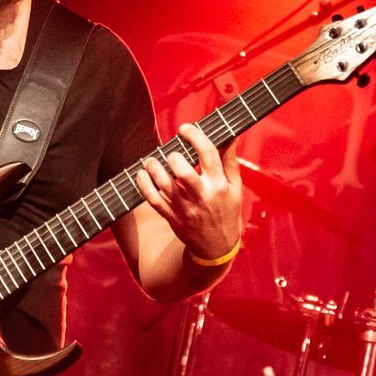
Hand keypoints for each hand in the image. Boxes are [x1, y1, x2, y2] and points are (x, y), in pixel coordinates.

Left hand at [134, 123, 242, 261]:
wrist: (217, 247)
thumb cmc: (227, 211)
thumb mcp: (235, 187)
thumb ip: (230, 160)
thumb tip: (231, 134)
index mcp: (219, 185)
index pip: (208, 154)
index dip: (195, 137)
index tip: (184, 128)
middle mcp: (202, 196)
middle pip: (184, 172)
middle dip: (173, 157)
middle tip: (170, 153)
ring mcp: (186, 208)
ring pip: (165, 186)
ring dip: (154, 170)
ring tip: (150, 161)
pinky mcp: (173, 218)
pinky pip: (154, 201)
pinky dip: (144, 187)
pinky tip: (141, 175)